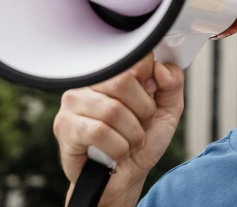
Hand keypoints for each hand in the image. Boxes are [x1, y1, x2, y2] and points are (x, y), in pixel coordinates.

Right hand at [52, 52, 184, 205]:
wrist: (123, 178)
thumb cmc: (141, 141)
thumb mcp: (168, 109)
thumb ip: (173, 83)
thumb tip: (161, 67)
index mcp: (114, 72)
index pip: (134, 58)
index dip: (151, 80)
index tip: (152, 96)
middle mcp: (90, 81)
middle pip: (123, 81)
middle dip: (143, 110)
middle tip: (141, 123)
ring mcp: (73, 102)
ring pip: (112, 110)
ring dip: (132, 133)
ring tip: (130, 141)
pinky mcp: (64, 126)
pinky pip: (99, 132)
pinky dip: (118, 147)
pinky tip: (116, 151)